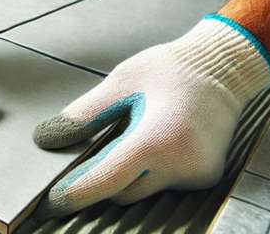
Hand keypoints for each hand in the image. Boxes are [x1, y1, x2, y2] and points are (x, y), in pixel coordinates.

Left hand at [33, 14, 269, 218]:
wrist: (222, 68)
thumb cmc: (171, 69)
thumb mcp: (119, 83)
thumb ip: (82, 115)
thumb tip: (47, 139)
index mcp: (156, 140)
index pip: (105, 180)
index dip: (74, 193)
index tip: (51, 202)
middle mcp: (181, 165)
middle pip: (120, 191)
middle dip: (101, 175)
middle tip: (98, 144)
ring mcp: (196, 174)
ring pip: (141, 191)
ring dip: (126, 173)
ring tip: (133, 133)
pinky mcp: (204, 177)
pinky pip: (162, 185)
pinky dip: (149, 170)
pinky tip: (154, 140)